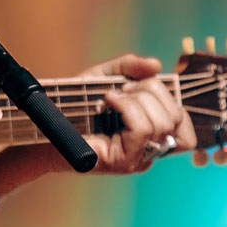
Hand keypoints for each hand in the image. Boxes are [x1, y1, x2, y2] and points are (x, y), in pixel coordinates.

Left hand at [79, 53, 196, 174]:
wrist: (44, 128)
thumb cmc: (73, 106)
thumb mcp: (103, 77)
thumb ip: (130, 67)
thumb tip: (156, 65)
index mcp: (150, 134)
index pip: (182, 121)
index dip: (169, 98)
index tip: (140, 86)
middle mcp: (148, 150)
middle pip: (175, 117)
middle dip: (152, 91)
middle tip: (123, 88)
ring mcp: (137, 159)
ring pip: (162, 123)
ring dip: (138, 99)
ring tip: (113, 95)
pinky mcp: (122, 162)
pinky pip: (143, 130)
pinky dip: (128, 108)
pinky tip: (109, 101)